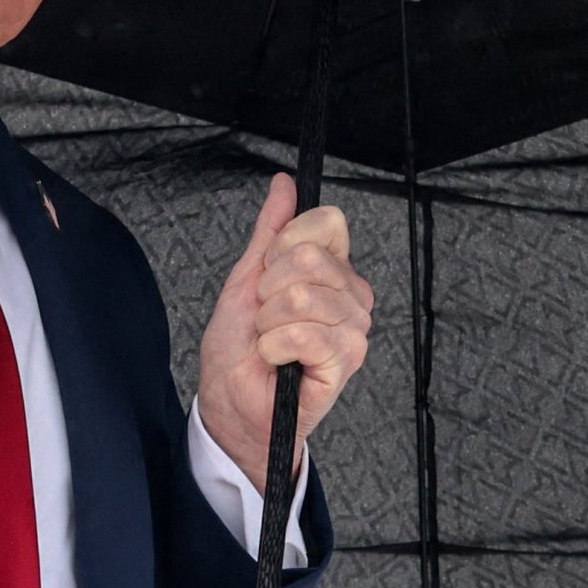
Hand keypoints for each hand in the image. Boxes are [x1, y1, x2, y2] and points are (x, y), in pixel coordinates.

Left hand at [198, 175, 375, 479]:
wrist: (233, 403)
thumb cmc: (240, 350)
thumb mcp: (246, 279)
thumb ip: (270, 231)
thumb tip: (284, 184)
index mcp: (333, 269)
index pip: (327, 223)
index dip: (285, 245)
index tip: (267, 275)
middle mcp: (352, 295)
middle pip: (310, 257)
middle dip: (268, 290)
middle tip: (265, 318)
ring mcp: (354, 327)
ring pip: (303, 296)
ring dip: (269, 323)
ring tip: (271, 342)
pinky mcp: (347, 359)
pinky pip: (305, 332)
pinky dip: (276, 346)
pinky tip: (278, 360)